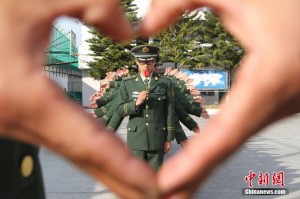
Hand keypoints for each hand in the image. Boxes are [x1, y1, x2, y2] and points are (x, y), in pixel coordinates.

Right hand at [0, 1, 157, 198]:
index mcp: (23, 94)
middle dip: (121, 182)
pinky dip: (85, 146)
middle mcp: (14, 115)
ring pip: (70, 148)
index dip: (125, 167)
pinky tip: (100, 149)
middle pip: (82, 156)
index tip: (156, 188)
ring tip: (137, 182)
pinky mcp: (11, 107)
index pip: (89, 142)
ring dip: (105, 166)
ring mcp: (10, 116)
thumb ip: (96, 7)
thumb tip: (127, 33)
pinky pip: (58, 133)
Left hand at [140, 0, 299, 197]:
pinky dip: (219, 144)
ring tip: (176, 182)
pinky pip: (243, 126)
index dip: (194, 163)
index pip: (226, 132)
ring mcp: (286, 102)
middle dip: (196, 174)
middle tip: (162, 198)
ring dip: (205, 162)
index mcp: (273, 74)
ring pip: (237, 139)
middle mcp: (283, 98)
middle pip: (230, 145)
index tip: (165, 186)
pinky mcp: (280, 98)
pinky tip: (202, 151)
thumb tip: (144, 28)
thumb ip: (180, 2)